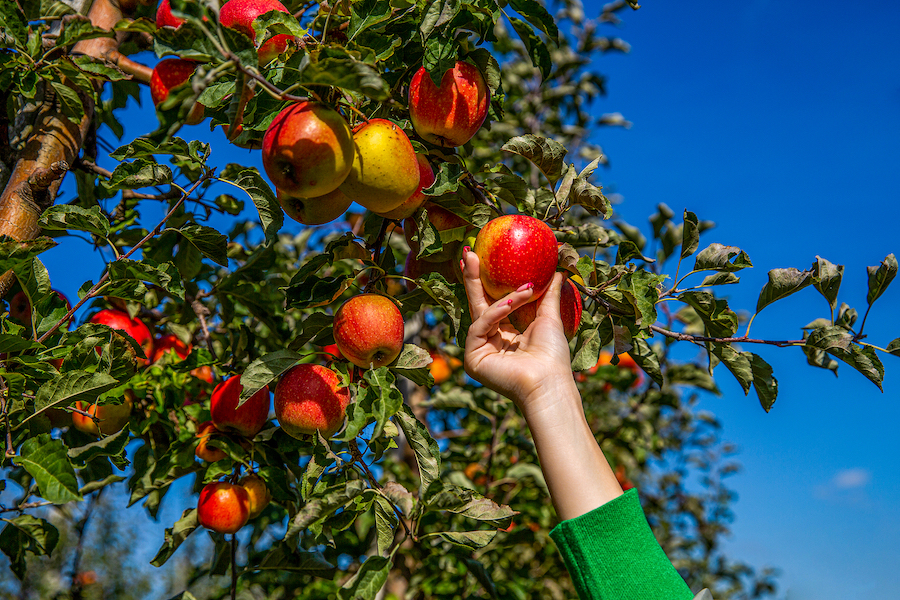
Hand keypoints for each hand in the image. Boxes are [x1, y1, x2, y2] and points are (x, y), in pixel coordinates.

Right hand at [461, 248, 574, 409]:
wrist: (548, 382)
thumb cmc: (553, 356)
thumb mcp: (549, 317)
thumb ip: (549, 293)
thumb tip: (559, 269)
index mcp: (507, 334)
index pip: (494, 303)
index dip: (489, 281)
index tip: (484, 256)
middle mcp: (491, 341)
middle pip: (479, 304)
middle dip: (473, 278)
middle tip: (470, 252)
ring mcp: (479, 349)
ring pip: (482, 312)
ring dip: (503, 298)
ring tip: (524, 288)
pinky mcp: (473, 357)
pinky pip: (480, 326)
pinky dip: (496, 313)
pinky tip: (510, 305)